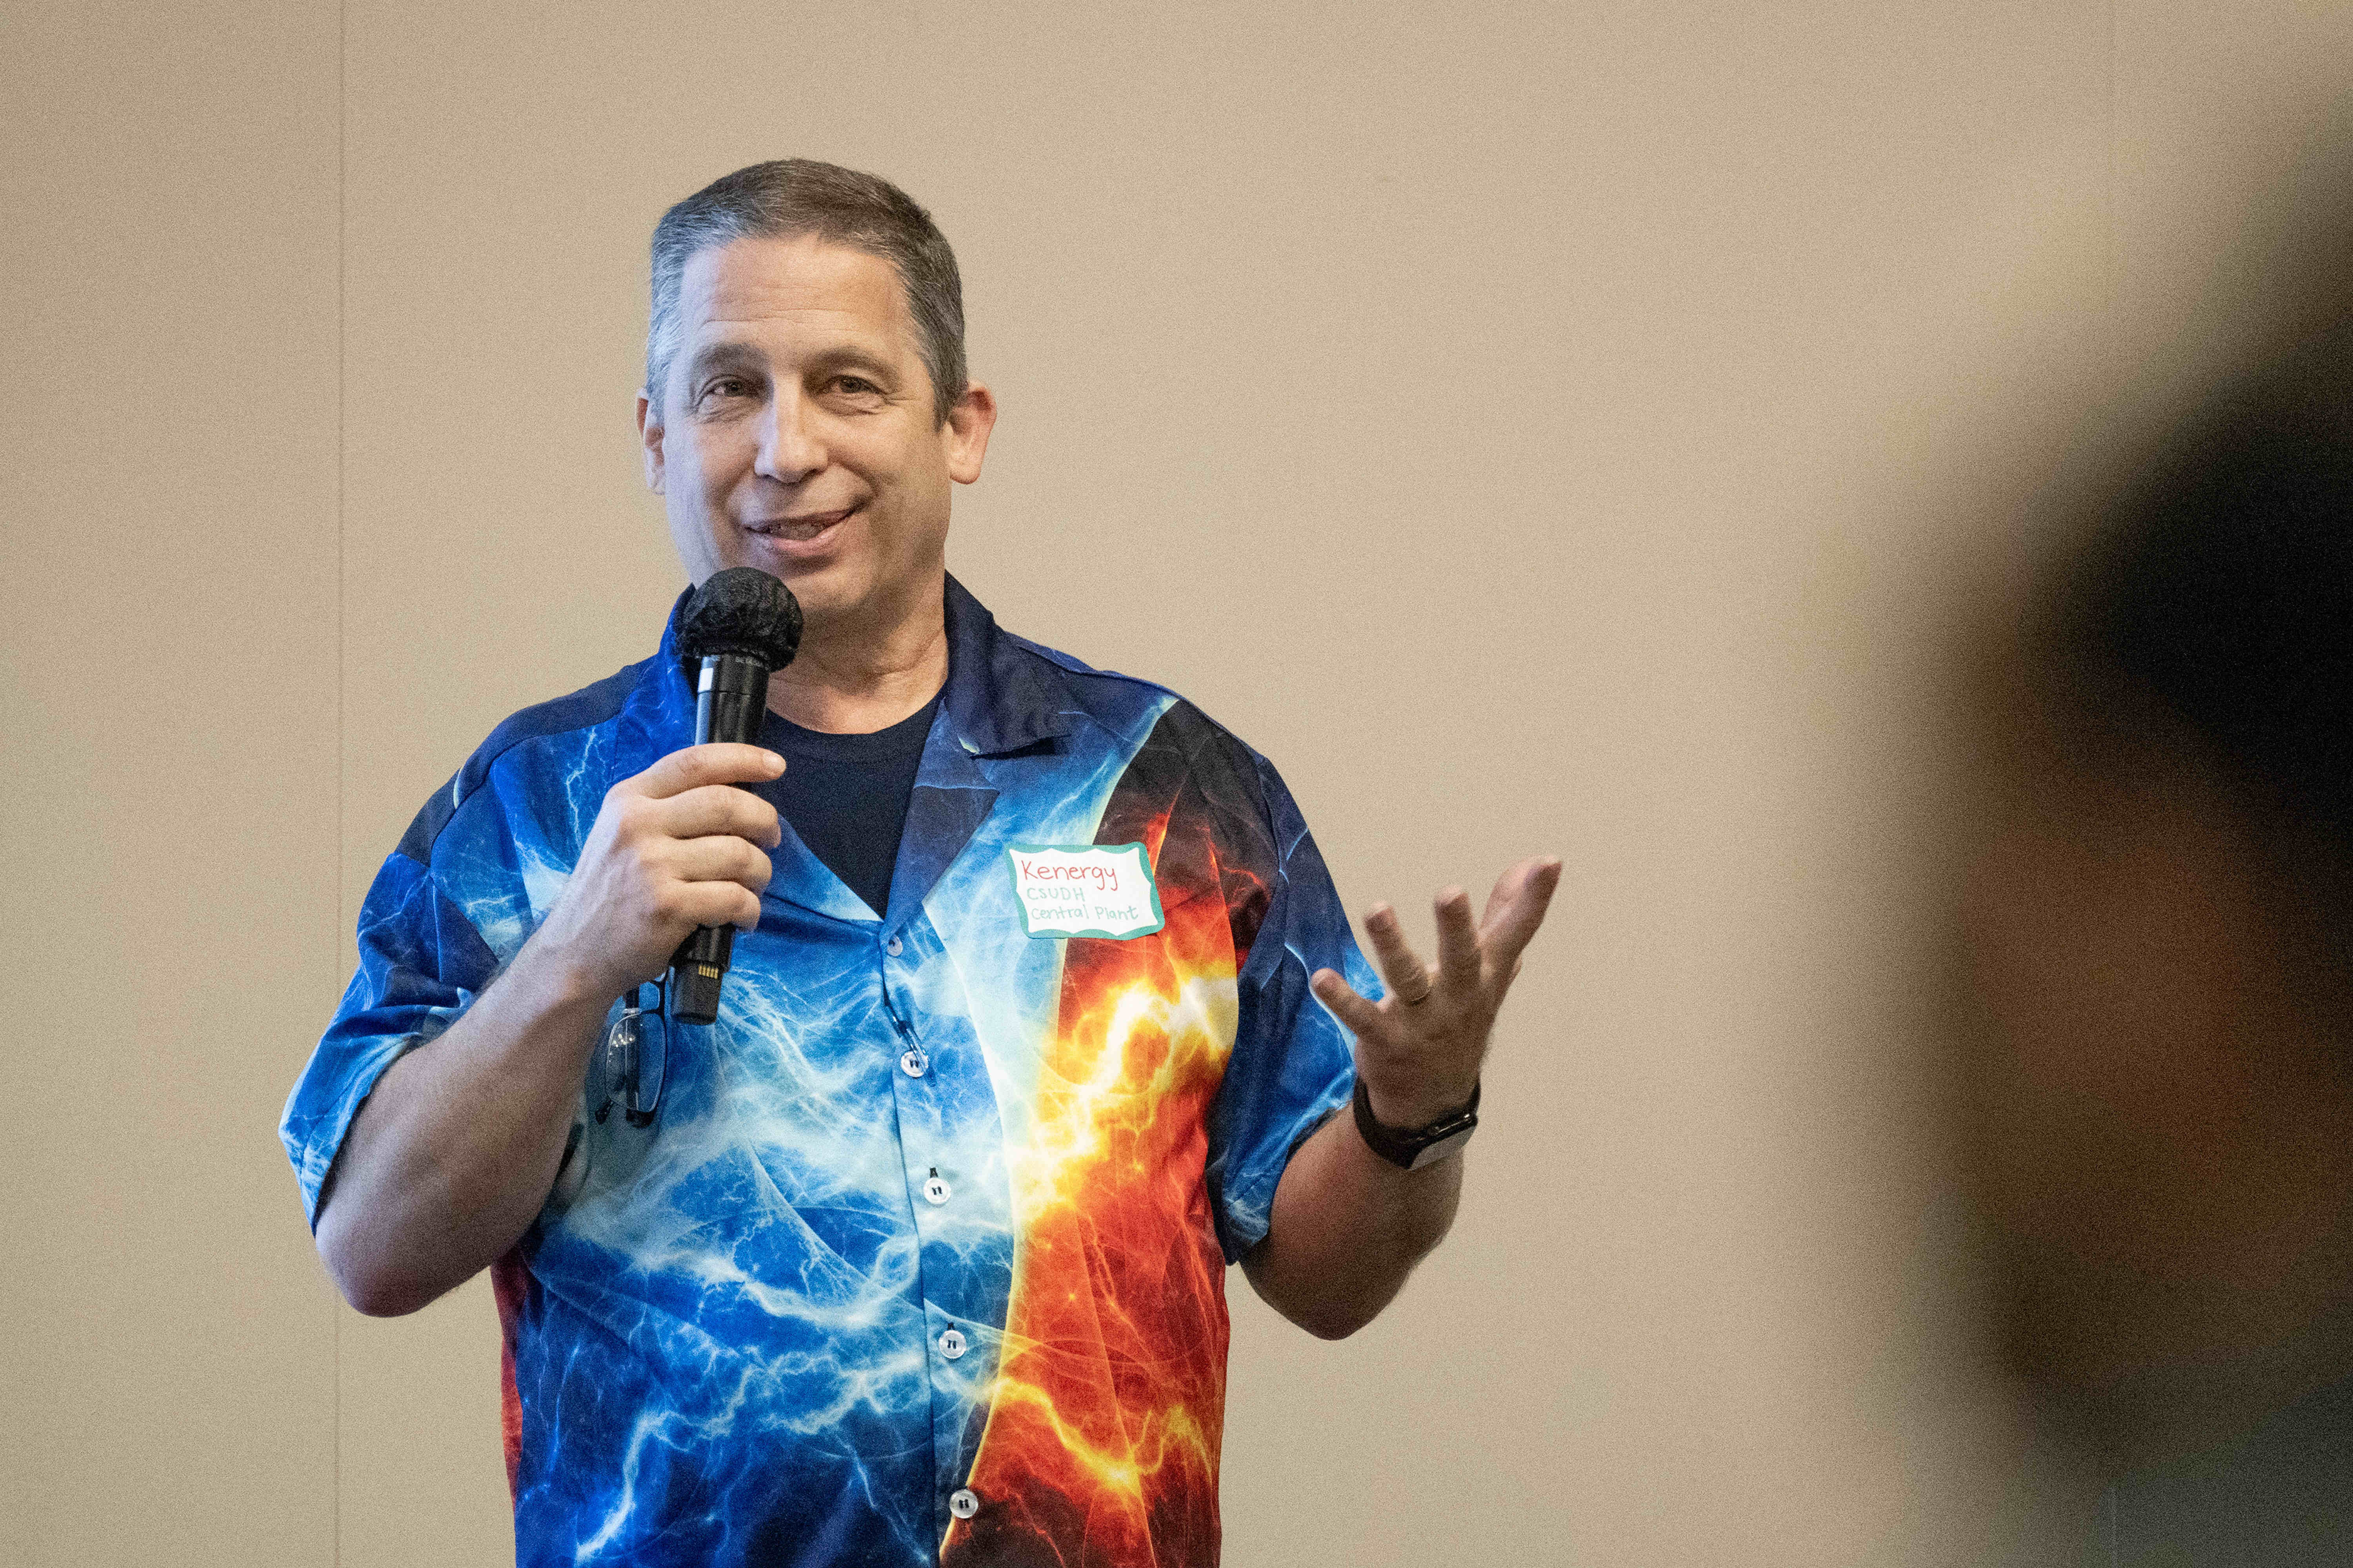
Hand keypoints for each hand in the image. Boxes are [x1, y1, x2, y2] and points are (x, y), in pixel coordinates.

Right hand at [525, 743, 785, 1003]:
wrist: (574, 954)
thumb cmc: (611, 894)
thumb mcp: (621, 834)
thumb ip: (667, 808)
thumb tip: (739, 793)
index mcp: (628, 799)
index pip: (694, 762)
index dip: (743, 758)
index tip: (775, 765)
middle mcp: (637, 825)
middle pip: (727, 803)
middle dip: (764, 820)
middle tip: (771, 839)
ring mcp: (651, 866)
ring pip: (739, 853)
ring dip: (761, 872)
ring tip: (753, 887)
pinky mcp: (667, 907)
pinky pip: (735, 898)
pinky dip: (751, 910)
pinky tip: (743, 919)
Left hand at [1311, 856, 1560, 1128]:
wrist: (1434, 1099)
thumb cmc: (1461, 1016)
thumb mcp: (1490, 969)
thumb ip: (1506, 915)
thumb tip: (1531, 862)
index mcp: (1485, 974)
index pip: (1516, 933)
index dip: (1535, 899)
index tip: (1550, 863)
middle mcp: (1459, 996)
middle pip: (1462, 958)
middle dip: (1457, 927)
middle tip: (1451, 892)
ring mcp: (1423, 1021)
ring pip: (1408, 980)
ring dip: (1392, 945)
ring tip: (1377, 910)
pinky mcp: (1386, 1040)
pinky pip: (1363, 1018)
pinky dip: (1342, 999)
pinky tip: (1322, 978)